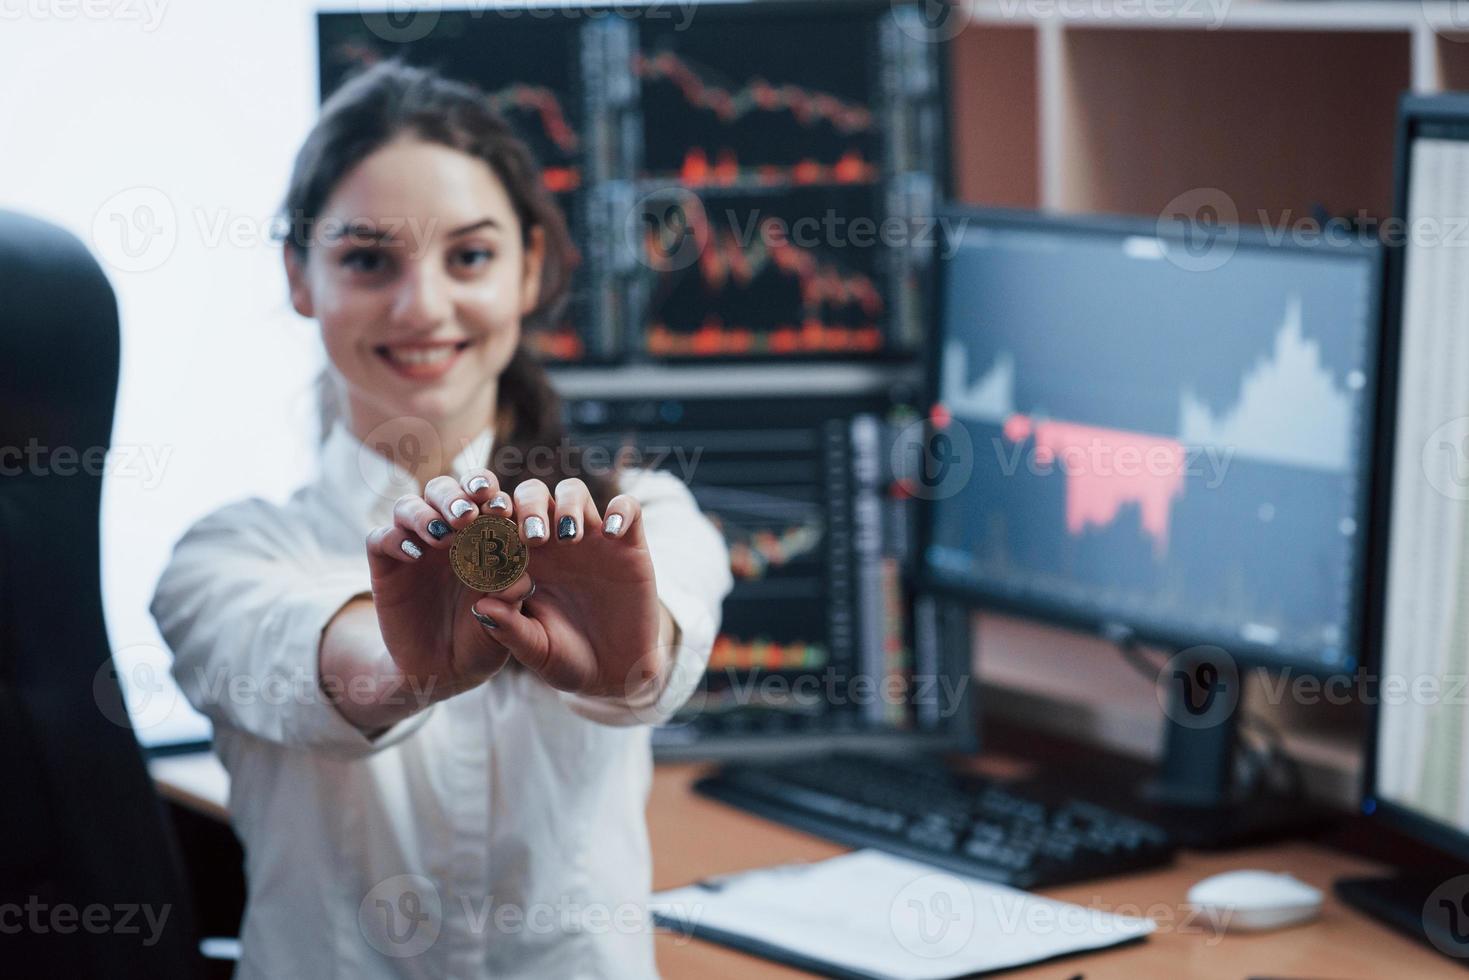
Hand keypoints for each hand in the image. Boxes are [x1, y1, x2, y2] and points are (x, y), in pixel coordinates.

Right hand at [364, 469, 534, 702]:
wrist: (444, 669)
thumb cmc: (483, 638)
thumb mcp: (504, 622)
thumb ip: (513, 600)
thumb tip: (519, 580)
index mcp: (482, 535)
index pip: (485, 499)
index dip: (492, 497)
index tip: (503, 510)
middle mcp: (446, 532)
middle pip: (444, 489)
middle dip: (456, 496)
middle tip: (468, 515)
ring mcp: (413, 545)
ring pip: (408, 506)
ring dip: (425, 513)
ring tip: (443, 536)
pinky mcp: (385, 564)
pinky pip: (380, 538)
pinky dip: (394, 539)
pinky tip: (414, 554)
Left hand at [468, 476, 668, 700]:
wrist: (615, 673)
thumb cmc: (566, 660)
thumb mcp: (536, 650)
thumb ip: (509, 630)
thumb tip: (481, 605)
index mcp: (521, 560)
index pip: (500, 522)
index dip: (490, 518)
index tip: (489, 533)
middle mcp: (553, 542)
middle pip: (533, 495)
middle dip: (528, 506)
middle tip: (533, 537)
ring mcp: (591, 540)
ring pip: (574, 492)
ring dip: (568, 505)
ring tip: (569, 536)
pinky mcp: (629, 545)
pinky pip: (627, 509)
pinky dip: (620, 511)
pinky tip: (611, 533)